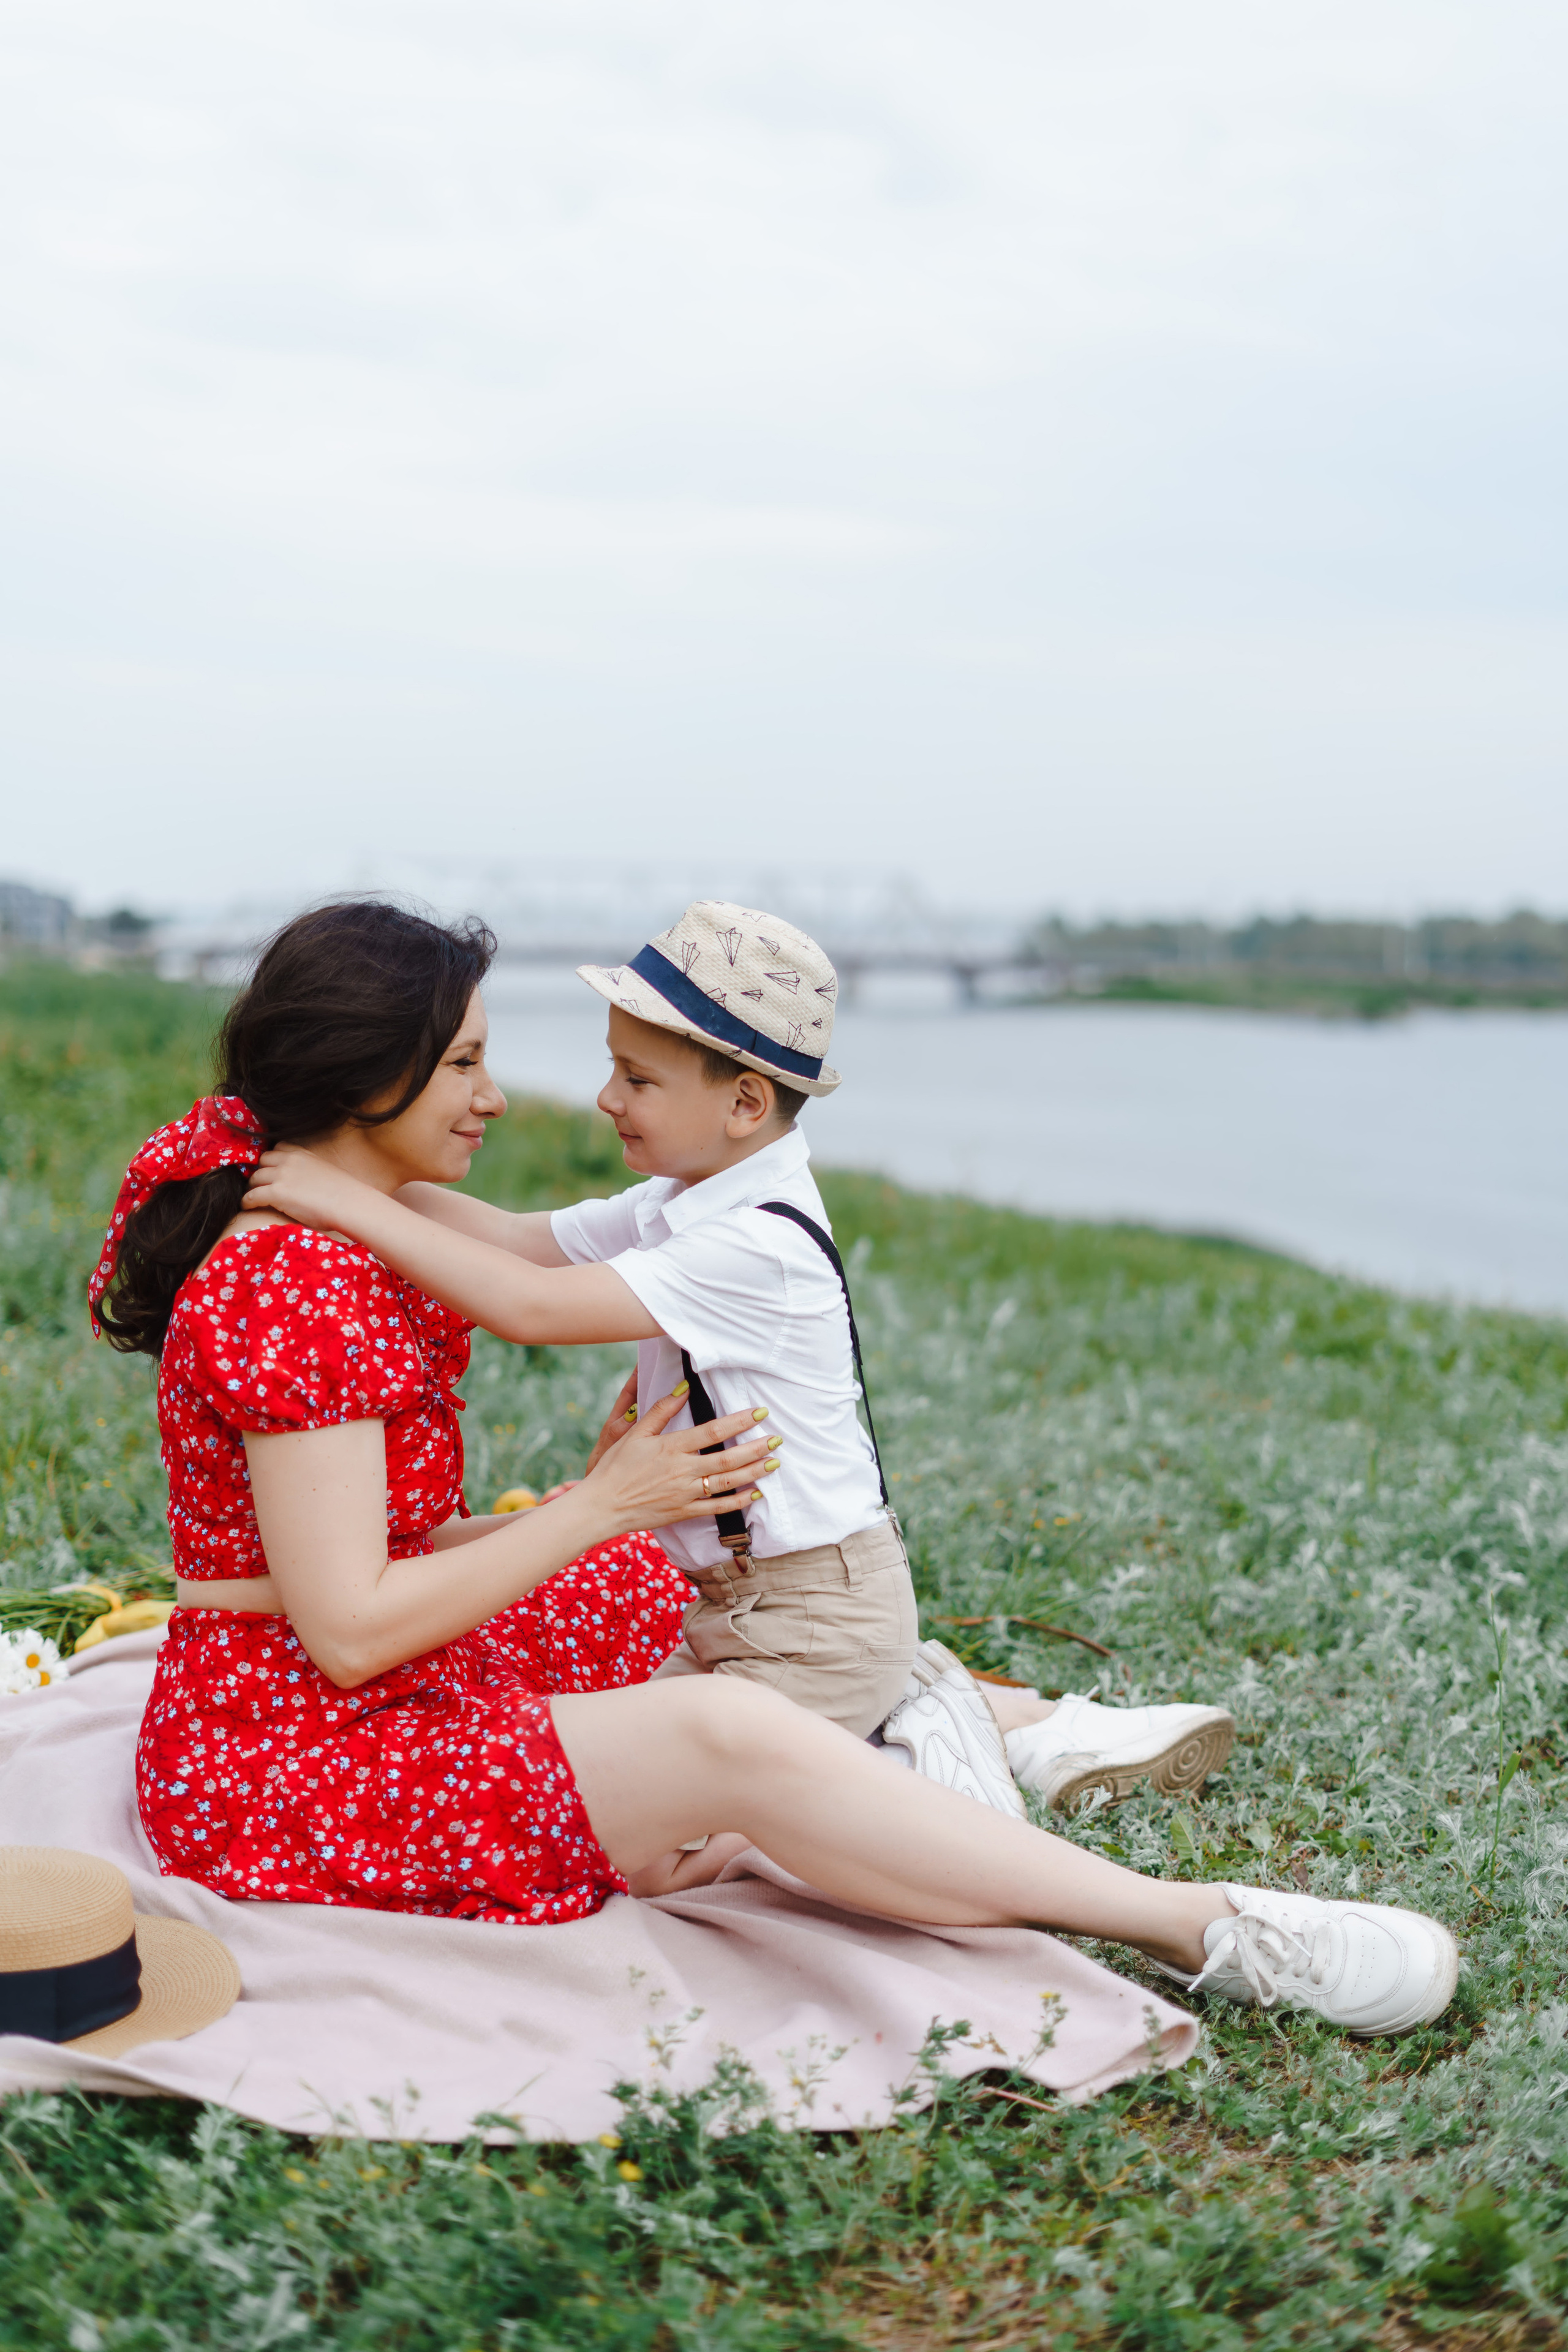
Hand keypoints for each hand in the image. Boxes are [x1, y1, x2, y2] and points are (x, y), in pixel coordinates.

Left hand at [243, 1145, 373, 1233]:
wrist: (350, 1203)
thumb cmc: (345, 1193)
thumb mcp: (326, 1170)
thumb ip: (310, 1169)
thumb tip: (307, 1181)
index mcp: (302, 1153)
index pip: (277, 1148)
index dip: (271, 1160)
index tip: (271, 1170)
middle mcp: (289, 1161)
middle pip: (262, 1161)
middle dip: (260, 1172)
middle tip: (260, 1185)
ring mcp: (282, 1176)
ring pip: (254, 1178)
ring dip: (252, 1187)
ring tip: (252, 1197)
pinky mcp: (277, 1193)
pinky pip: (252, 1195)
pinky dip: (247, 1200)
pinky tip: (247, 1205)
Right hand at [577, 1385, 777, 1538]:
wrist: (602, 1506)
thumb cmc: (616, 1467)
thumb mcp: (635, 1434)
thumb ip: (662, 1411)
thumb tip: (684, 1389)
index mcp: (671, 1448)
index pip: (713, 1431)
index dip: (739, 1421)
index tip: (760, 1412)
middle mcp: (682, 1471)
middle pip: (727, 1458)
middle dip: (756, 1448)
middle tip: (777, 1439)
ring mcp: (685, 1494)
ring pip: (728, 1482)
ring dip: (754, 1472)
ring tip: (773, 1462)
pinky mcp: (684, 1512)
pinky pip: (718, 1508)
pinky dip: (739, 1502)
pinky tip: (756, 1494)